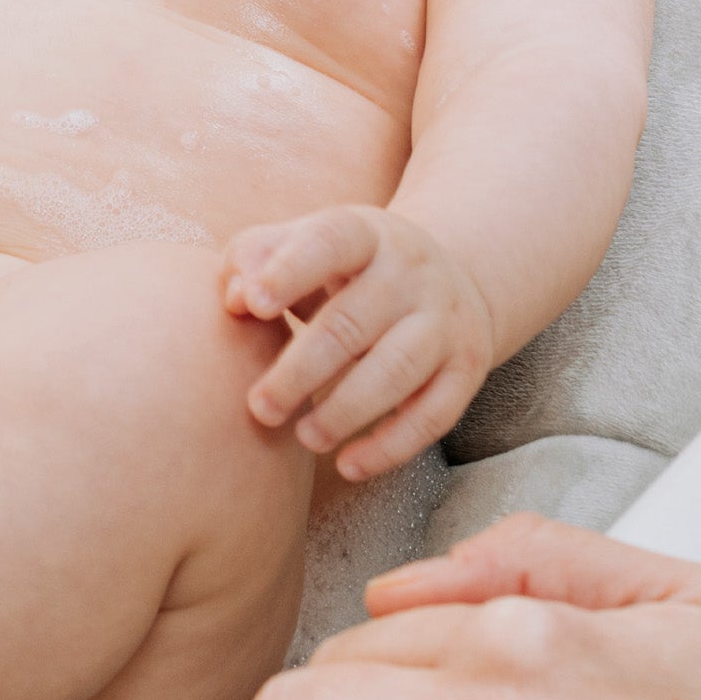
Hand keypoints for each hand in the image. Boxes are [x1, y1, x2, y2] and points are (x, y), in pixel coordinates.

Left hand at [222, 208, 499, 480]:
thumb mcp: (306, 243)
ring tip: (304, 438)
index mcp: (367, 234)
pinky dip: (391, 446)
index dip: (290, 271)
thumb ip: (256, 257)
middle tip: (260, 408)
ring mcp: (445, 321)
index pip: (331, 241)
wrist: (447, 278)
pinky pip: (433, 415)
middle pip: (354, 322)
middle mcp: (413, 273)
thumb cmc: (346, 268)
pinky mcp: (465, 368)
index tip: (252, 305)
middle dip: (301, 371)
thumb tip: (235, 299)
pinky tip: (349, 465)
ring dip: (346, 410)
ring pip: (397, 370)